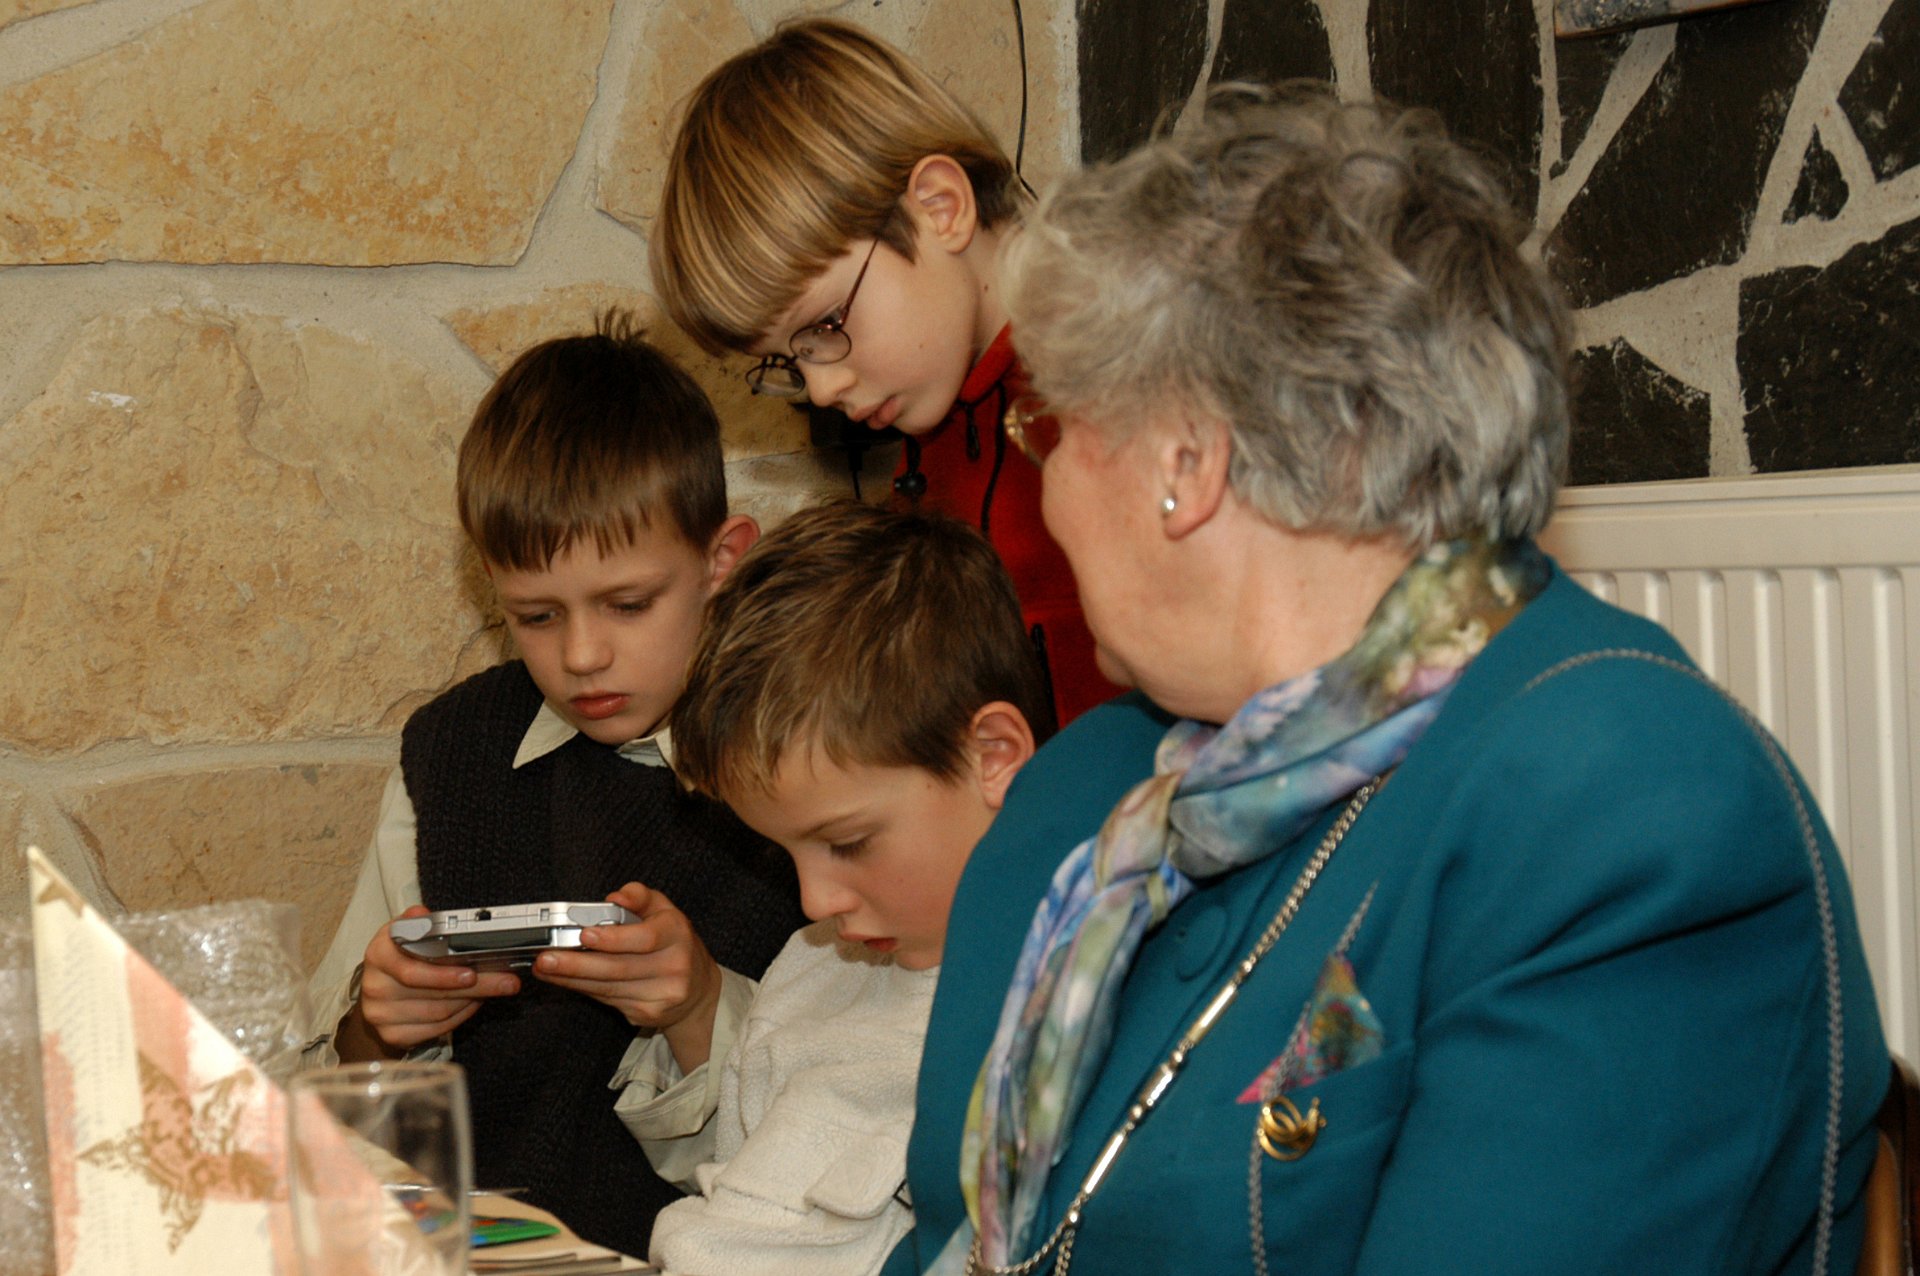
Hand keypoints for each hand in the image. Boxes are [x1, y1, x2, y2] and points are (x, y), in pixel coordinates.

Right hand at [336, 905, 521, 1059]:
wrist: (379, 987)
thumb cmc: (399, 955)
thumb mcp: (405, 931)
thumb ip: (418, 922)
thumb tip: (422, 914)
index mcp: (379, 954)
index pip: (412, 969)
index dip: (445, 974)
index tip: (473, 973)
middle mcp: (376, 986)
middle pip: (434, 993)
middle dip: (477, 986)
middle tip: (506, 982)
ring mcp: (382, 1014)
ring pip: (440, 1012)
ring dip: (471, 1000)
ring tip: (492, 987)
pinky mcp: (393, 1034)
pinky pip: (437, 1029)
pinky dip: (461, 1016)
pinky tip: (472, 1002)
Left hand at [531, 884, 723, 1067]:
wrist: (698, 990)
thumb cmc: (673, 942)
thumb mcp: (663, 910)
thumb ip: (639, 896)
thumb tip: (615, 897)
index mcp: (677, 933)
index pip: (645, 938)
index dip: (614, 938)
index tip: (584, 934)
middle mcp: (675, 965)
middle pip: (620, 968)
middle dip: (577, 964)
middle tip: (546, 958)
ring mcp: (662, 994)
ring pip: (609, 987)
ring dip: (571, 978)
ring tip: (545, 968)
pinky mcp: (648, 1013)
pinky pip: (608, 999)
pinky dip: (583, 989)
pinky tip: (564, 980)